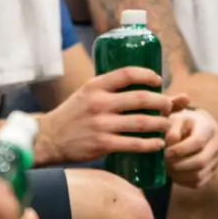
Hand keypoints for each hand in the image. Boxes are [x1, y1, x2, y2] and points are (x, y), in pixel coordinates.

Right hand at [37, 68, 183, 164]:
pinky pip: (133, 144)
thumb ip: (107, 89)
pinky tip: (158, 144)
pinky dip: (150, 144)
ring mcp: (101, 124)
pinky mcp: (102, 144)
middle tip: (169, 107)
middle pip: (140, 98)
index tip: (159, 81)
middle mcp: (99, 102)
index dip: (148, 75)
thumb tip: (137, 85)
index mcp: (95, 86)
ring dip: (160, 124)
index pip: (127, 73)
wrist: (48, 138)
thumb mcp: (86, 94)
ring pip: (141, 122)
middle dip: (161, 102)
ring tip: (167, 125)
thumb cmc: (71, 115)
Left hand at [165, 108, 217, 187]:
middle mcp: (216, 145)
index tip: (166, 152)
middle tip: (165, 163)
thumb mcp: (177, 119)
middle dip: (179, 165)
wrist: (198, 129)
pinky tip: (174, 175)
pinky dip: (184, 182)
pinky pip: (199, 183)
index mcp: (208, 128)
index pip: (198, 142)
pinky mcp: (212, 172)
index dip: (180, 149)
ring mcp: (216, 160)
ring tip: (167, 169)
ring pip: (199, 175)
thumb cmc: (184, 123)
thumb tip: (172, 140)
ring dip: (180, 175)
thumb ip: (173, 127)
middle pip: (201, 161)